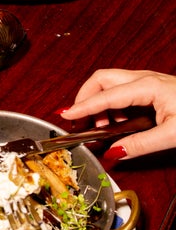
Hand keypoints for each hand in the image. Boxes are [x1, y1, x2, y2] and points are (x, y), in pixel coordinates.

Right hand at [58, 69, 175, 158]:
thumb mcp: (172, 135)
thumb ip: (140, 144)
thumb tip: (113, 152)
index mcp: (148, 86)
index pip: (105, 95)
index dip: (82, 106)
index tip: (65, 115)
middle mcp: (146, 78)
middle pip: (102, 79)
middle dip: (86, 96)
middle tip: (78, 118)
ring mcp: (149, 80)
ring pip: (111, 82)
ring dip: (100, 102)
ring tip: (104, 127)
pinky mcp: (153, 86)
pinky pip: (123, 89)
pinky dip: (113, 104)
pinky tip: (119, 122)